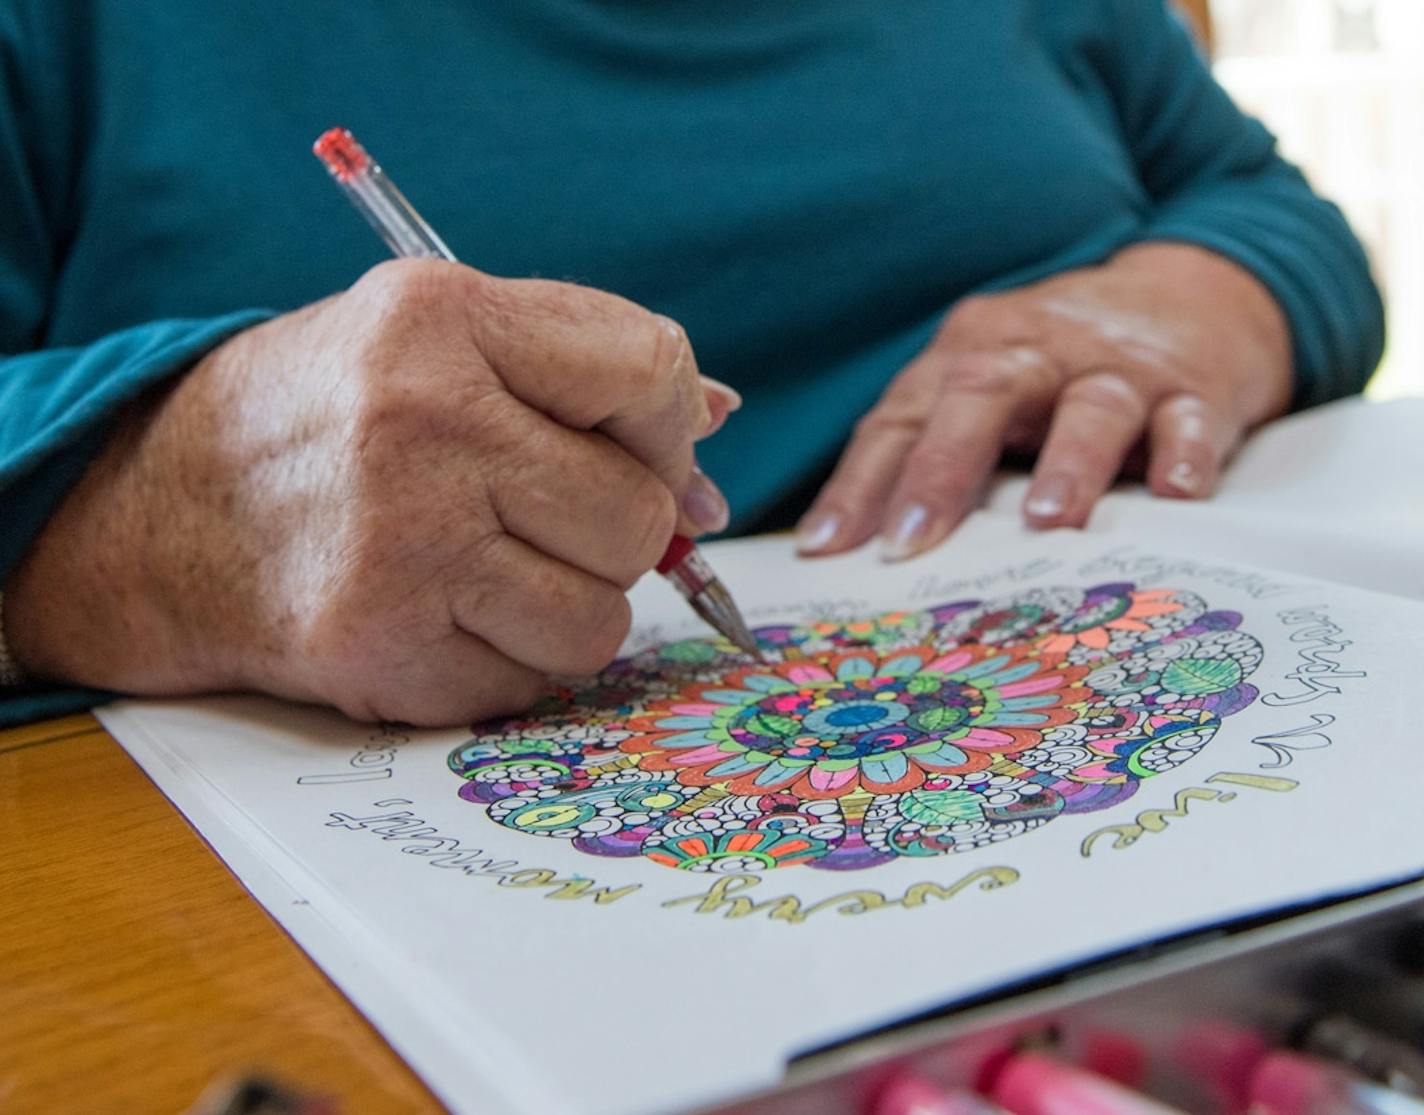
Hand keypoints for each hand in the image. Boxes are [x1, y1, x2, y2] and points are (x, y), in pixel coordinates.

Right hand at [5, 260, 738, 724]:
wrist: (163, 518)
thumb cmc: (329, 419)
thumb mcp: (434, 337)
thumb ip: (578, 363)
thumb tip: (716, 420)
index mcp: (440, 318)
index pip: (650, 368)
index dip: (665, 425)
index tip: (632, 448)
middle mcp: (421, 426)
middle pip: (637, 515)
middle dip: (613, 529)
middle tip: (537, 516)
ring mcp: (402, 547)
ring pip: (603, 617)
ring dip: (568, 605)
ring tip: (488, 569)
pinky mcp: (383, 649)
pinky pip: (535, 681)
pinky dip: (509, 660)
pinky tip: (441, 616)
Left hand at [795, 243, 1292, 558]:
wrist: (1195, 295)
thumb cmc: (1061, 367)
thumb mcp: (986, 388)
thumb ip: (928, 449)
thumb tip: (851, 548)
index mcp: (970, 353)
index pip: (900, 417)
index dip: (858, 484)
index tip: (822, 549)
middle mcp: (1037, 352)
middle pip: (980, 396)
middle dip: (939, 472)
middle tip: (908, 544)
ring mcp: (1118, 368)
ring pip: (1089, 408)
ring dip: (1065, 467)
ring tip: (1045, 525)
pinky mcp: (1195, 388)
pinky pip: (1190, 420)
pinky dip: (1185, 455)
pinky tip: (1178, 494)